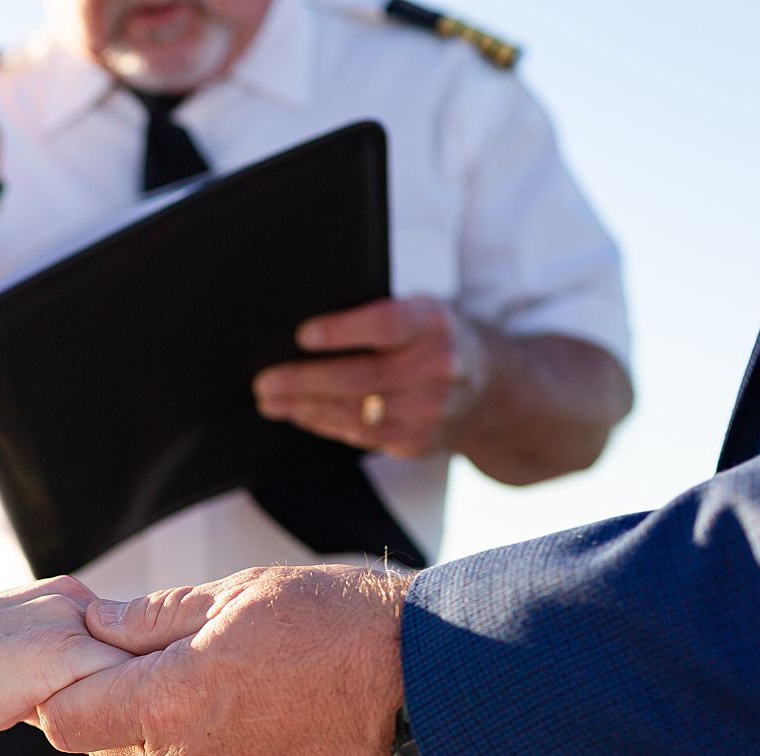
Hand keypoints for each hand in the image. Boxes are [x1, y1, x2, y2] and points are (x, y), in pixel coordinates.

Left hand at [35, 565, 416, 755]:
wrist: (433, 686)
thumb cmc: (342, 624)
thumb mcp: (241, 592)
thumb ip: (155, 617)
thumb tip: (98, 624)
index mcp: (170, 700)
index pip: (68, 718)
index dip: (69, 686)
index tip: (92, 659)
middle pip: (106, 749)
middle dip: (113, 709)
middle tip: (154, 664)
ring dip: (156, 747)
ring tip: (205, 699)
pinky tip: (221, 753)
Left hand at [252, 297, 486, 458]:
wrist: (495, 387)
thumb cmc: (438, 338)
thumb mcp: (423, 310)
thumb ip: (380, 315)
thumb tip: (306, 332)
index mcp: (434, 323)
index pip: (385, 325)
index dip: (342, 332)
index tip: (302, 336)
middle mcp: (439, 368)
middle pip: (361, 377)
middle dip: (305, 381)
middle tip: (264, 382)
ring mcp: (432, 411)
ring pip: (356, 413)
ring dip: (305, 408)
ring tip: (270, 401)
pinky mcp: (420, 441)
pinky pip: (362, 436)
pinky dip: (326, 424)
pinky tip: (301, 415)